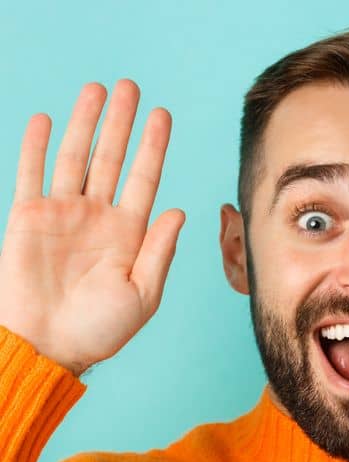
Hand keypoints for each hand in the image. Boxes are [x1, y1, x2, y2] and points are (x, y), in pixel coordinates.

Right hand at [0, 79, 183, 376]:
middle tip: (131, 86)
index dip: (153, 146)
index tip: (163, 115)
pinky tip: (44, 119)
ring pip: (74, 157)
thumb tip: (178, 211)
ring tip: (96, 90)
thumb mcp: (142, 294)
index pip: (144, 178)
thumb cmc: (99, 329)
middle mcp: (97, 216)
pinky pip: (31, 174)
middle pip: (111, 157)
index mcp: (130, 232)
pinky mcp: (27, 218)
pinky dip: (35, 146)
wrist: (49, 345)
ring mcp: (62, 214)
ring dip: (84, 123)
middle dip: (122, 122)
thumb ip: (159, 251)